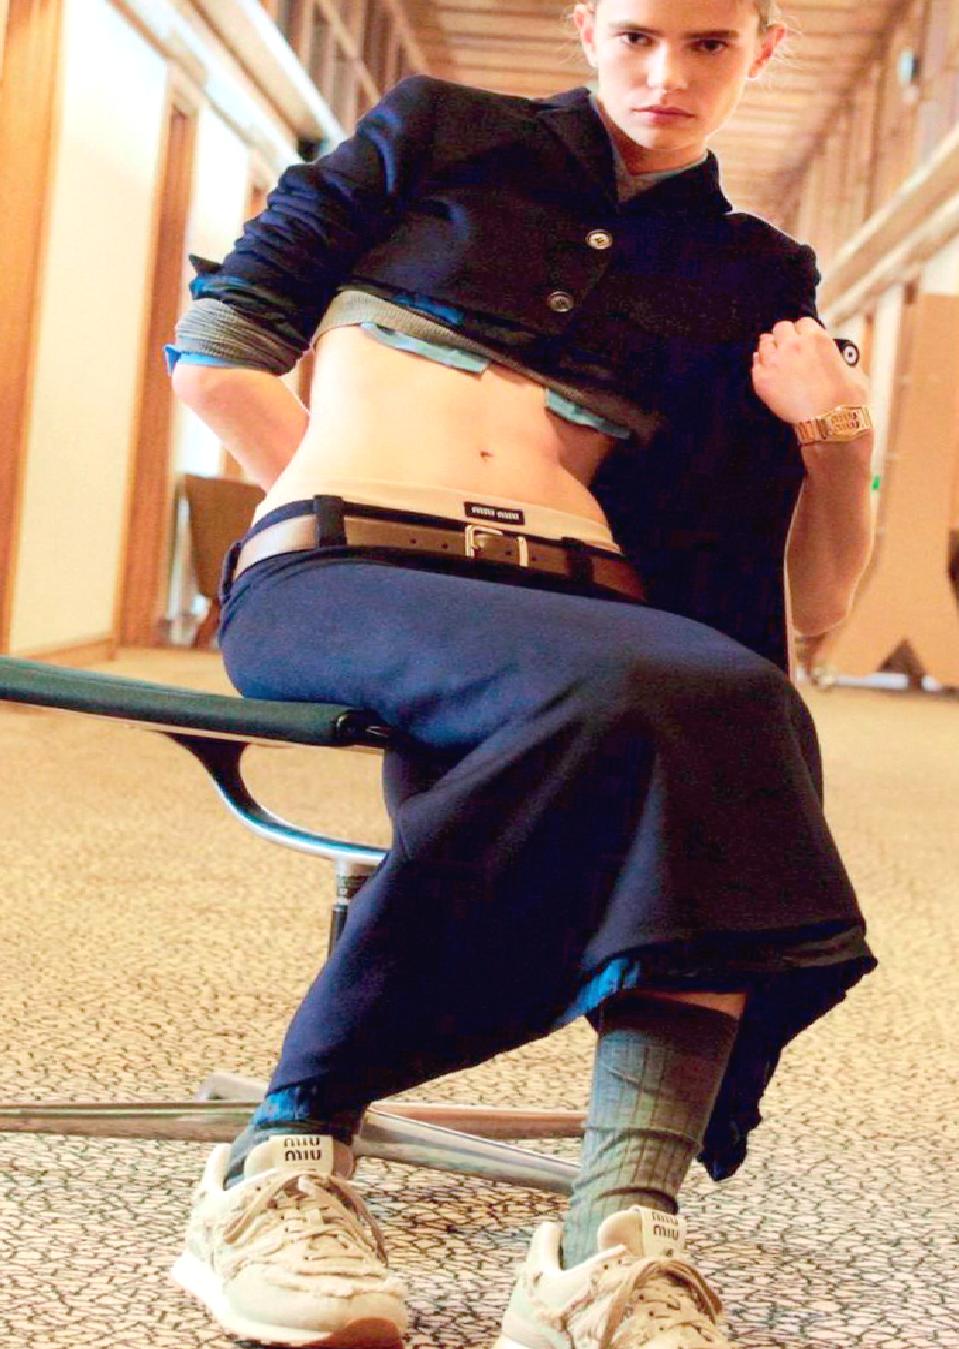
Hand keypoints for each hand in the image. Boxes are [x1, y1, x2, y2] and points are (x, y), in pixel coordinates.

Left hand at [751, 317, 870, 423]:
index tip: (804, 341)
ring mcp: (775, 362)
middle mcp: (794, 345)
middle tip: (789, 350)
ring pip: (765, 343)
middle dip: (785, 337)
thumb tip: (840, 360)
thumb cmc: (847, 401)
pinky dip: (760, 366)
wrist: (830, 423)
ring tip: (776, 360)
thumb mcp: (854, 372)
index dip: (803, 332)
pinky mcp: (762, 380)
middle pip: (781, 328)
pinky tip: (767, 372)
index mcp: (817, 338)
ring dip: (771, 348)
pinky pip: (755, 364)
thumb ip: (842, 360)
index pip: (803, 322)